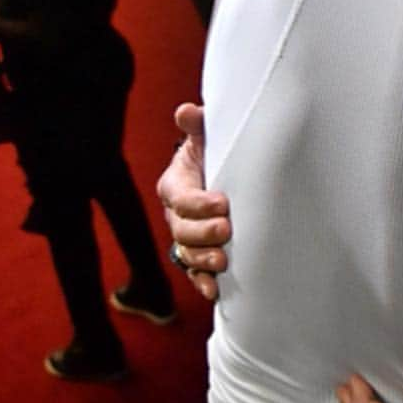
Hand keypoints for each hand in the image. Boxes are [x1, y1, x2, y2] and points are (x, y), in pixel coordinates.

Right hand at [156, 102, 228, 299]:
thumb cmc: (217, 154)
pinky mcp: (199, 254)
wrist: (226, 176)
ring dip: (203, 260)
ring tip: (223, 261)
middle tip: (226, 229)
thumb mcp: (208, 138)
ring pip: (187, 254)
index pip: (181, 198)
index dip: (199, 203)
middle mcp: (177, 214)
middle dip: (203, 233)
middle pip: (181, 230)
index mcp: (175, 185)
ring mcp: (187, 237)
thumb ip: (199, 126)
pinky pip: (195, 273)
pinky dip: (203, 283)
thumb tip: (187, 111)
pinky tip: (214, 291)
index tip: (223, 203)